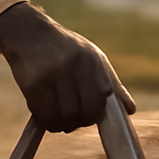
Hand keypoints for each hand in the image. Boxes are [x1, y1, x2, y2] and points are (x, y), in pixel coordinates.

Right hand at [0, 2, 135, 131]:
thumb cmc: (66, 50)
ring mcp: (51, 74)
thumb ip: (111, 84)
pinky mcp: (32, 83)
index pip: (102, 96)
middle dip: (79, 122)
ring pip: (62, 116)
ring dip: (61, 125)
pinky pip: (43, 114)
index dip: (96, 113)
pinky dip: (46, 121)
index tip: (91, 117)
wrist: (28, 32)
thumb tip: (130, 110)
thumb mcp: (92, 59)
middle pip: (82, 111)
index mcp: (91, 58)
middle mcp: (73, 65)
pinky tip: (45, 114)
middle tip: (73, 121)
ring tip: (59, 119)